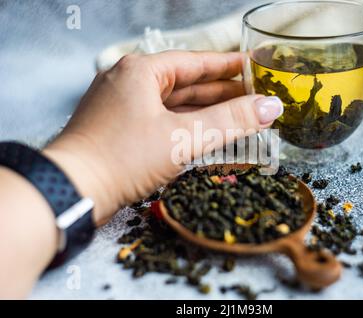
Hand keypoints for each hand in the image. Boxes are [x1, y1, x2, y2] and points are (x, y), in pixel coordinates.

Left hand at [44, 51, 282, 225]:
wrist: (72, 191)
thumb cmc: (122, 158)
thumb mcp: (183, 137)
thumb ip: (230, 121)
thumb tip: (270, 107)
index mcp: (141, 71)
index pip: (195, 62)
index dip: (227, 66)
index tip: (252, 67)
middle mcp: (128, 82)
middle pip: (185, 83)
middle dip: (219, 92)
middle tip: (251, 96)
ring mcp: (120, 106)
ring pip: (172, 104)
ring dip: (203, 111)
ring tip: (235, 116)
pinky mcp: (118, 129)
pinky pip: (160, 120)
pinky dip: (183, 125)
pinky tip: (203, 133)